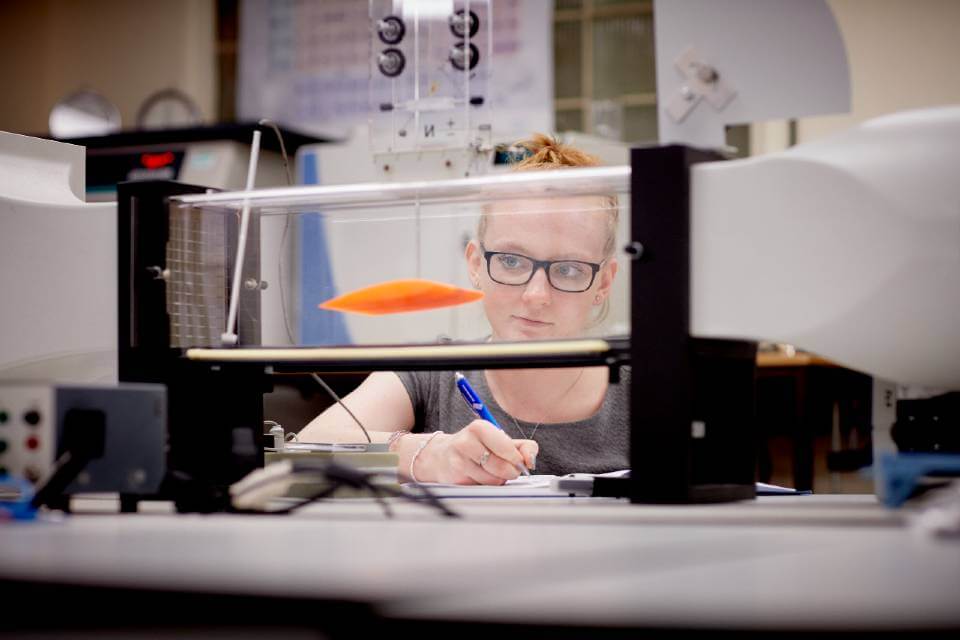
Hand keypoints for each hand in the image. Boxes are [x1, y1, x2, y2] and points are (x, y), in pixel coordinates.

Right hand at [420, 420, 537, 484]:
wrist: (441, 456)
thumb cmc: (476, 446)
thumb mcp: (500, 440)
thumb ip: (523, 447)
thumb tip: (530, 461)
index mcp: (480, 428)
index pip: (507, 447)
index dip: (517, 458)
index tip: (519, 462)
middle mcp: (466, 442)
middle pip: (501, 466)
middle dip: (510, 472)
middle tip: (509, 470)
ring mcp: (459, 461)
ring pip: (493, 480)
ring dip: (498, 480)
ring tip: (492, 472)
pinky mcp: (456, 478)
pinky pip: (482, 487)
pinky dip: (486, 485)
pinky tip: (480, 477)